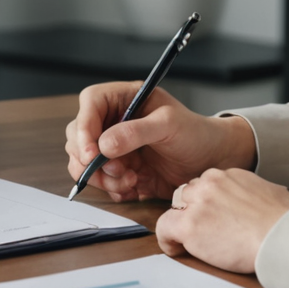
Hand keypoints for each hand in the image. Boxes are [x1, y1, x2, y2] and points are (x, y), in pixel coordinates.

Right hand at [63, 82, 256, 200]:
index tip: (92, 152)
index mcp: (123, 98)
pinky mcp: (118, 169)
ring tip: (130, 181)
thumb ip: (136, 132)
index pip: (90, 103)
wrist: (211, 160)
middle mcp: (113, 120)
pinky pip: (99, 180)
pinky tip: (133, 188)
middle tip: (117, 170)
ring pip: (84, 161)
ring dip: (102, 177)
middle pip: (78, 134)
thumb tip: (103, 144)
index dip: (84, 127)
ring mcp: (113, 146)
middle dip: (91, 158)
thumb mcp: (169, 125)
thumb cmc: (195, 133)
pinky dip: (111, 189)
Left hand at [154, 168, 288, 274]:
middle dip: (192, 211)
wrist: (284, 238)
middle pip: (187, 194)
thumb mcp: (269, 194)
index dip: (205, 203)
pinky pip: (164, 228)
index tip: (211, 217)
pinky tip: (177, 249)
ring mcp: (198, 203)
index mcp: (229, 175)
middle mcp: (210, 183)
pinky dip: (167, 240)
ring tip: (191, 241)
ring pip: (175, 208)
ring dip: (181, 223)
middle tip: (202, 231)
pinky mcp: (189, 225)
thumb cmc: (285, 223)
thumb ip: (250, 194)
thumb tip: (253, 204)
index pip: (205, 184)